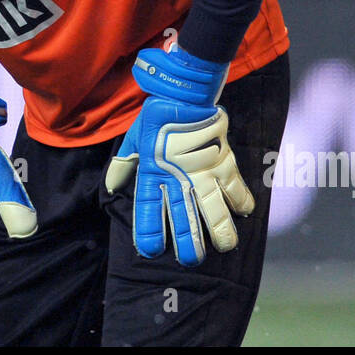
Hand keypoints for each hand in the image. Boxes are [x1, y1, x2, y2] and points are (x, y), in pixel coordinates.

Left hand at [104, 44, 253, 265]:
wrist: (185, 94)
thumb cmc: (157, 117)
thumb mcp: (133, 140)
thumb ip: (122, 165)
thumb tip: (110, 187)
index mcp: (153, 171)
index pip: (149, 206)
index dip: (149, 229)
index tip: (149, 249)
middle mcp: (179, 176)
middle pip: (185, 215)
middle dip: (188, 241)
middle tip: (190, 260)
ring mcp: (203, 170)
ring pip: (214, 207)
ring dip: (219, 229)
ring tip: (224, 247)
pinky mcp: (223, 160)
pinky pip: (235, 185)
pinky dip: (241, 200)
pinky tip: (243, 214)